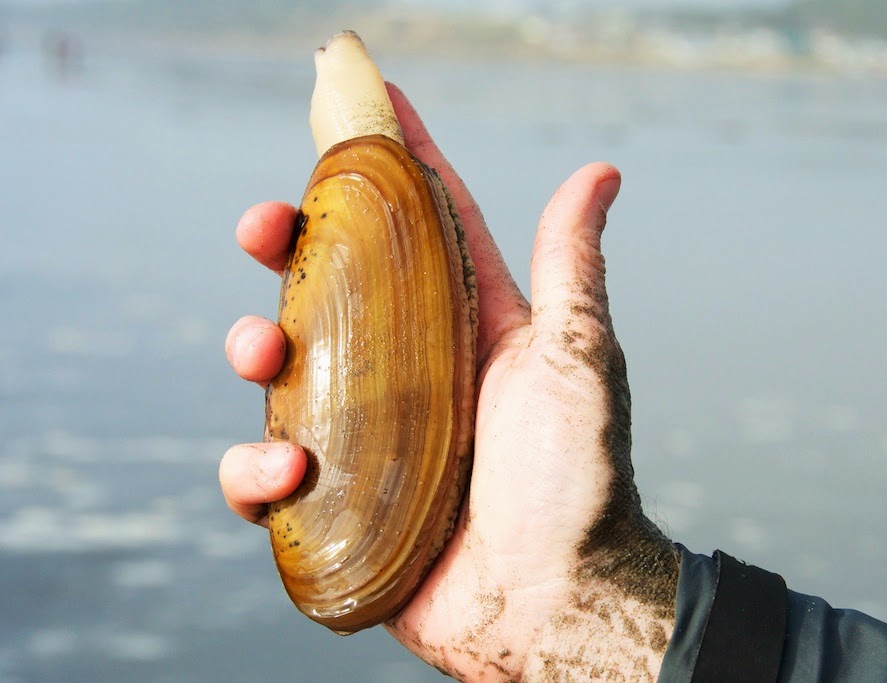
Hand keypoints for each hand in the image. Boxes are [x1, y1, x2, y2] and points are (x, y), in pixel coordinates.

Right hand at [220, 84, 679, 681]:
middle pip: (328, 285)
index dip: (390, 162)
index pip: (417, 226)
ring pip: (281, 370)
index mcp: (462, 324)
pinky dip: (254, 472)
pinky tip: (286, 475)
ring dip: (254, 348)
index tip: (359, 105)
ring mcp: (365, 433)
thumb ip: (571, 266)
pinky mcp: (335, 500)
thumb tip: (601, 173)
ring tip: (263, 354)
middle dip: (286, 246)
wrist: (554, 599)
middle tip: (263, 228)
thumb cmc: (577, 480)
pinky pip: (264, 475)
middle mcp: (408, 368)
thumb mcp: (578, 357)